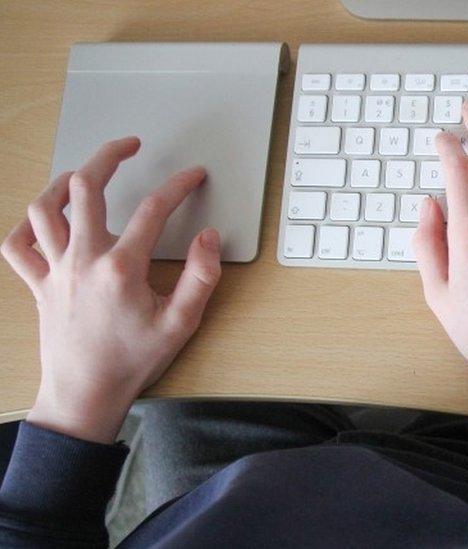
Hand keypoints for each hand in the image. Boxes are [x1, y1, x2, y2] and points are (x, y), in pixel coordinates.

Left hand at [1, 137, 221, 443]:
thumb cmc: (132, 362)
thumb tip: (209, 238)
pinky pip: (17, 246)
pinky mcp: (38, 285)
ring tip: (85, 172)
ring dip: (64, 181)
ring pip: (44, 208)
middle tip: (129, 145)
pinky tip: (43, 217)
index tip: (193, 176)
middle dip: (109, 156)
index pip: (153, 210)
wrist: (85, 396)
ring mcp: (55, 270)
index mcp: (121, 268)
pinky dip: (26, 225)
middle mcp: (83, 260)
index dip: (178, 186)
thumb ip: (201, 276)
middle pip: (86, 188)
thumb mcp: (182, 324)